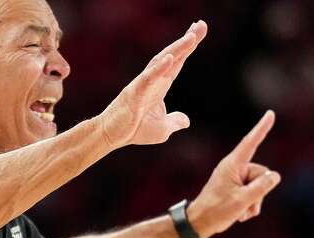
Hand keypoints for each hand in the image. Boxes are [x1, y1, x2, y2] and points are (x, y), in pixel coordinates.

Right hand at [98, 21, 207, 147]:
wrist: (112, 135)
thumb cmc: (134, 129)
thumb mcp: (162, 129)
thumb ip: (175, 121)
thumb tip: (186, 120)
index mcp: (160, 85)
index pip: (177, 62)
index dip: (188, 47)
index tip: (199, 30)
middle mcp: (152, 80)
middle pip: (172, 56)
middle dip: (187, 41)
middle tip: (201, 25)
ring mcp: (143, 84)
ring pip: (161, 62)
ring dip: (176, 50)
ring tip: (191, 37)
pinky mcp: (134, 93)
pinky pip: (148, 78)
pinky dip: (159, 68)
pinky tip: (170, 58)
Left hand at [189, 111, 280, 237]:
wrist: (200, 223)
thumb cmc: (217, 210)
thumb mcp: (243, 200)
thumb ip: (262, 187)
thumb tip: (275, 176)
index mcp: (232, 165)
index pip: (250, 143)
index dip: (261, 129)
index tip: (270, 114)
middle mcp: (235, 168)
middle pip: (261, 174)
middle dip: (259, 192)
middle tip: (244, 205)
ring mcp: (236, 178)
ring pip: (259, 186)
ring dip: (254, 202)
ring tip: (240, 212)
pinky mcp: (236, 187)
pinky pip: (254, 193)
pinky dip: (250, 205)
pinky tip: (240, 214)